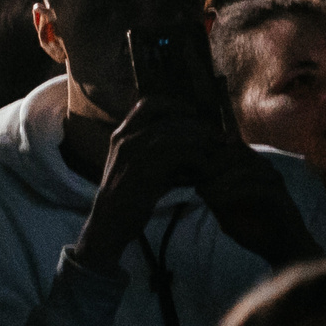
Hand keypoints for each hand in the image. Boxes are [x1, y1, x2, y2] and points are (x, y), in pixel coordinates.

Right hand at [72, 97, 226, 270]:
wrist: (110, 222)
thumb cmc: (128, 197)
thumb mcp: (136, 167)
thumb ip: (156, 152)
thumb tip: (189, 145)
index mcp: (121, 134)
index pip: (148, 104)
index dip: (174, 104)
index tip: (192, 114)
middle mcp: (125, 138)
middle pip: (170, 119)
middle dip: (197, 128)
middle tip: (216, 140)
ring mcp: (133, 153)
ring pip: (177, 134)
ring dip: (199, 144)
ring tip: (212, 157)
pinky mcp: (145, 169)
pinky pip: (181, 154)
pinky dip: (198, 161)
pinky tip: (203, 172)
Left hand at [195, 143, 324, 268]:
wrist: (279, 249)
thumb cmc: (252, 228)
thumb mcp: (224, 209)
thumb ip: (213, 193)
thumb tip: (196, 182)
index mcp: (251, 166)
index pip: (230, 145)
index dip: (209, 152)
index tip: (189, 169)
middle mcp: (264, 168)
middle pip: (236, 152)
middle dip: (212, 165)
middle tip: (194, 180)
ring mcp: (274, 180)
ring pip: (246, 168)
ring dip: (221, 179)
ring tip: (202, 193)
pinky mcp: (281, 195)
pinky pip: (255, 188)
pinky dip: (232, 193)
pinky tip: (215, 202)